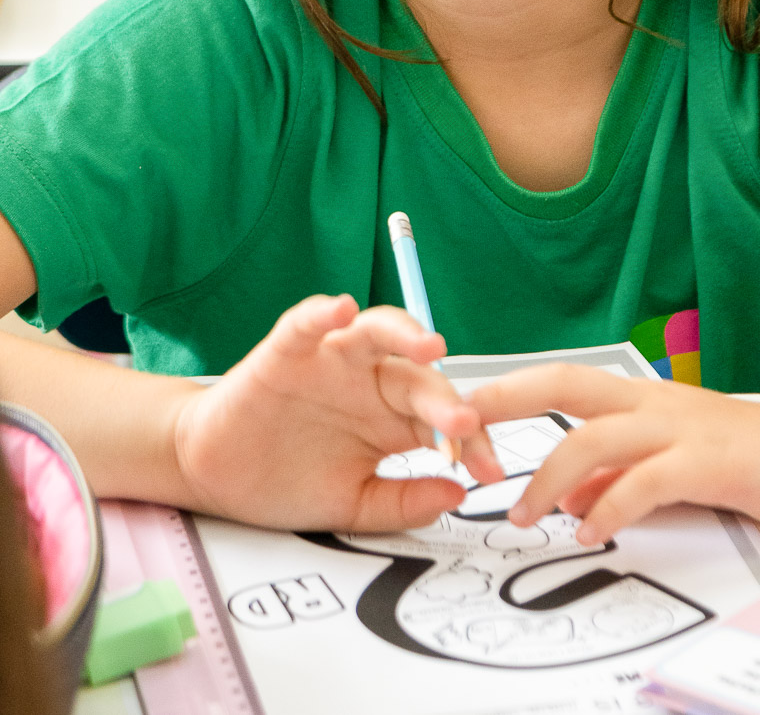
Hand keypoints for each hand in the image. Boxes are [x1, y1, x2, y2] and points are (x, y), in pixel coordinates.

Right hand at [172, 296, 502, 530]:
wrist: (212, 474)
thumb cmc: (284, 480)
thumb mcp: (352, 505)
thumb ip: (402, 502)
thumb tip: (458, 493)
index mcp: (393, 419)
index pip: (444, 419)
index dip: (472, 441)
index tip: (490, 470)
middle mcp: (369, 382)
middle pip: (419, 378)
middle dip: (445, 401)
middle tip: (466, 425)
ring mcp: (331, 362)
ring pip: (377, 332)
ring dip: (405, 333)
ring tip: (429, 346)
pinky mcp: (286, 352)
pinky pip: (307, 323)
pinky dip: (323, 312)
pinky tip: (341, 310)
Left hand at [471, 365, 759, 542]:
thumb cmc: (744, 455)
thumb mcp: (668, 463)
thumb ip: (617, 475)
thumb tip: (569, 499)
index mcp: (638, 398)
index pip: (561, 382)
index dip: (510, 391)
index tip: (465, 410)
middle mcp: (651, 402)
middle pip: (564, 385)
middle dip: (507, 400)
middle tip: (460, 428)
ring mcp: (678, 428)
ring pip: (595, 437)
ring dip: (550, 477)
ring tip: (523, 513)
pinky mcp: (706, 461)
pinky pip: (646, 480)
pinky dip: (612, 506)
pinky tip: (592, 531)